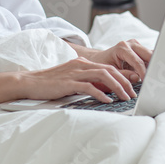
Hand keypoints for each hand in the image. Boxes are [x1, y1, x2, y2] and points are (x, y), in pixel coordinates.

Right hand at [20, 56, 137, 103]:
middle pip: (110, 70)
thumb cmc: (51, 84)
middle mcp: (81, 64)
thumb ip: (88, 82)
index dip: (123, 76)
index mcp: (83, 63)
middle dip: (125, 82)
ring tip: (126, 97)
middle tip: (134, 94)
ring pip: (103, 76)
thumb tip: (106, 91)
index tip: (133, 87)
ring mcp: (75, 72)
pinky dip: (100, 93)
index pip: (109, 67)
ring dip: (117, 87)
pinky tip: (108, 100)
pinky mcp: (69, 82)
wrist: (30, 82)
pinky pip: (89, 86)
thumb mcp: (73, 80)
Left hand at [83, 39, 152, 82]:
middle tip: (156, 78)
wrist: (99, 59)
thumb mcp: (111, 72)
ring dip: (154, 65)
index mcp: (122, 48)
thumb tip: (137, 78)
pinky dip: (151, 64)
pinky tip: (153, 73)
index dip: (144, 72)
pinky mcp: (140, 50)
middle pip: (148, 54)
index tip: (147, 81)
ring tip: (156, 76)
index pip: (138, 61)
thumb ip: (123, 75)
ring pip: (151, 54)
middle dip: (153, 66)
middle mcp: (131, 44)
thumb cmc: (103, 65)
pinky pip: (149, 56)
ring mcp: (137, 45)